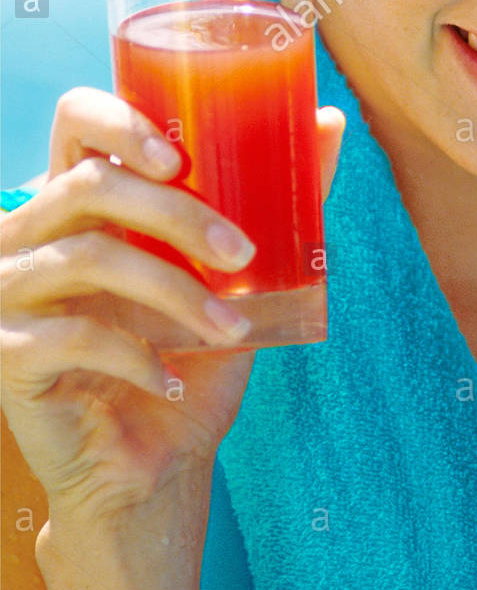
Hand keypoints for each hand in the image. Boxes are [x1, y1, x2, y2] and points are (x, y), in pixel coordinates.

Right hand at [1, 86, 345, 525]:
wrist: (153, 469)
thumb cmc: (193, 358)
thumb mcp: (243, 277)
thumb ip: (277, 198)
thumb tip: (330, 121)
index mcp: (81, 199)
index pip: (77, 120)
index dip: (120, 121)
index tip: (182, 158)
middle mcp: (32, 232)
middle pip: (91, 185)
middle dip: (179, 217)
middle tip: (242, 256)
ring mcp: (8, 290)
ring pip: (87, 257)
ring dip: (176, 294)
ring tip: (231, 332)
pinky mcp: (4, 352)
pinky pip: (72, 335)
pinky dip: (138, 357)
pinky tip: (173, 382)